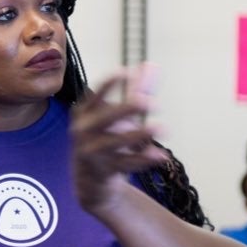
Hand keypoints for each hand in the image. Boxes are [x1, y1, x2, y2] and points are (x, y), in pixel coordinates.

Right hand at [71, 66, 165, 212]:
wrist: (88, 180)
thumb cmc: (105, 138)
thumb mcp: (116, 115)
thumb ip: (135, 91)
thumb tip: (152, 66)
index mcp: (84, 113)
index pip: (95, 95)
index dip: (109, 83)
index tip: (126, 72)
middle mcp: (84, 131)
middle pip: (106, 118)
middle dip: (127, 109)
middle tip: (150, 102)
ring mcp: (92, 152)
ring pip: (117, 142)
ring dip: (140, 135)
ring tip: (162, 128)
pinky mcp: (103, 170)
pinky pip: (126, 164)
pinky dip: (144, 159)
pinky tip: (161, 155)